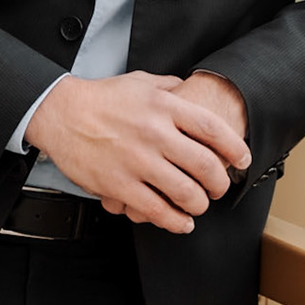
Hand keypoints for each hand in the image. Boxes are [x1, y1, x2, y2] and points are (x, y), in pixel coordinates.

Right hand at [23, 72, 251, 233]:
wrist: (61, 114)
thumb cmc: (102, 98)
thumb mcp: (141, 81)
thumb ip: (171, 87)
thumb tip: (193, 90)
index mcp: (164, 106)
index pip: (213, 129)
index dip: (235, 148)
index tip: (243, 159)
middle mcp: (155, 133)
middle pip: (205, 165)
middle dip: (220, 183)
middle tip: (219, 187)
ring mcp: (138, 161)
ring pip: (186, 193)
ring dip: (199, 205)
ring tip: (198, 205)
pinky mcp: (120, 185)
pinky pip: (157, 211)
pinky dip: (176, 222)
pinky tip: (181, 222)